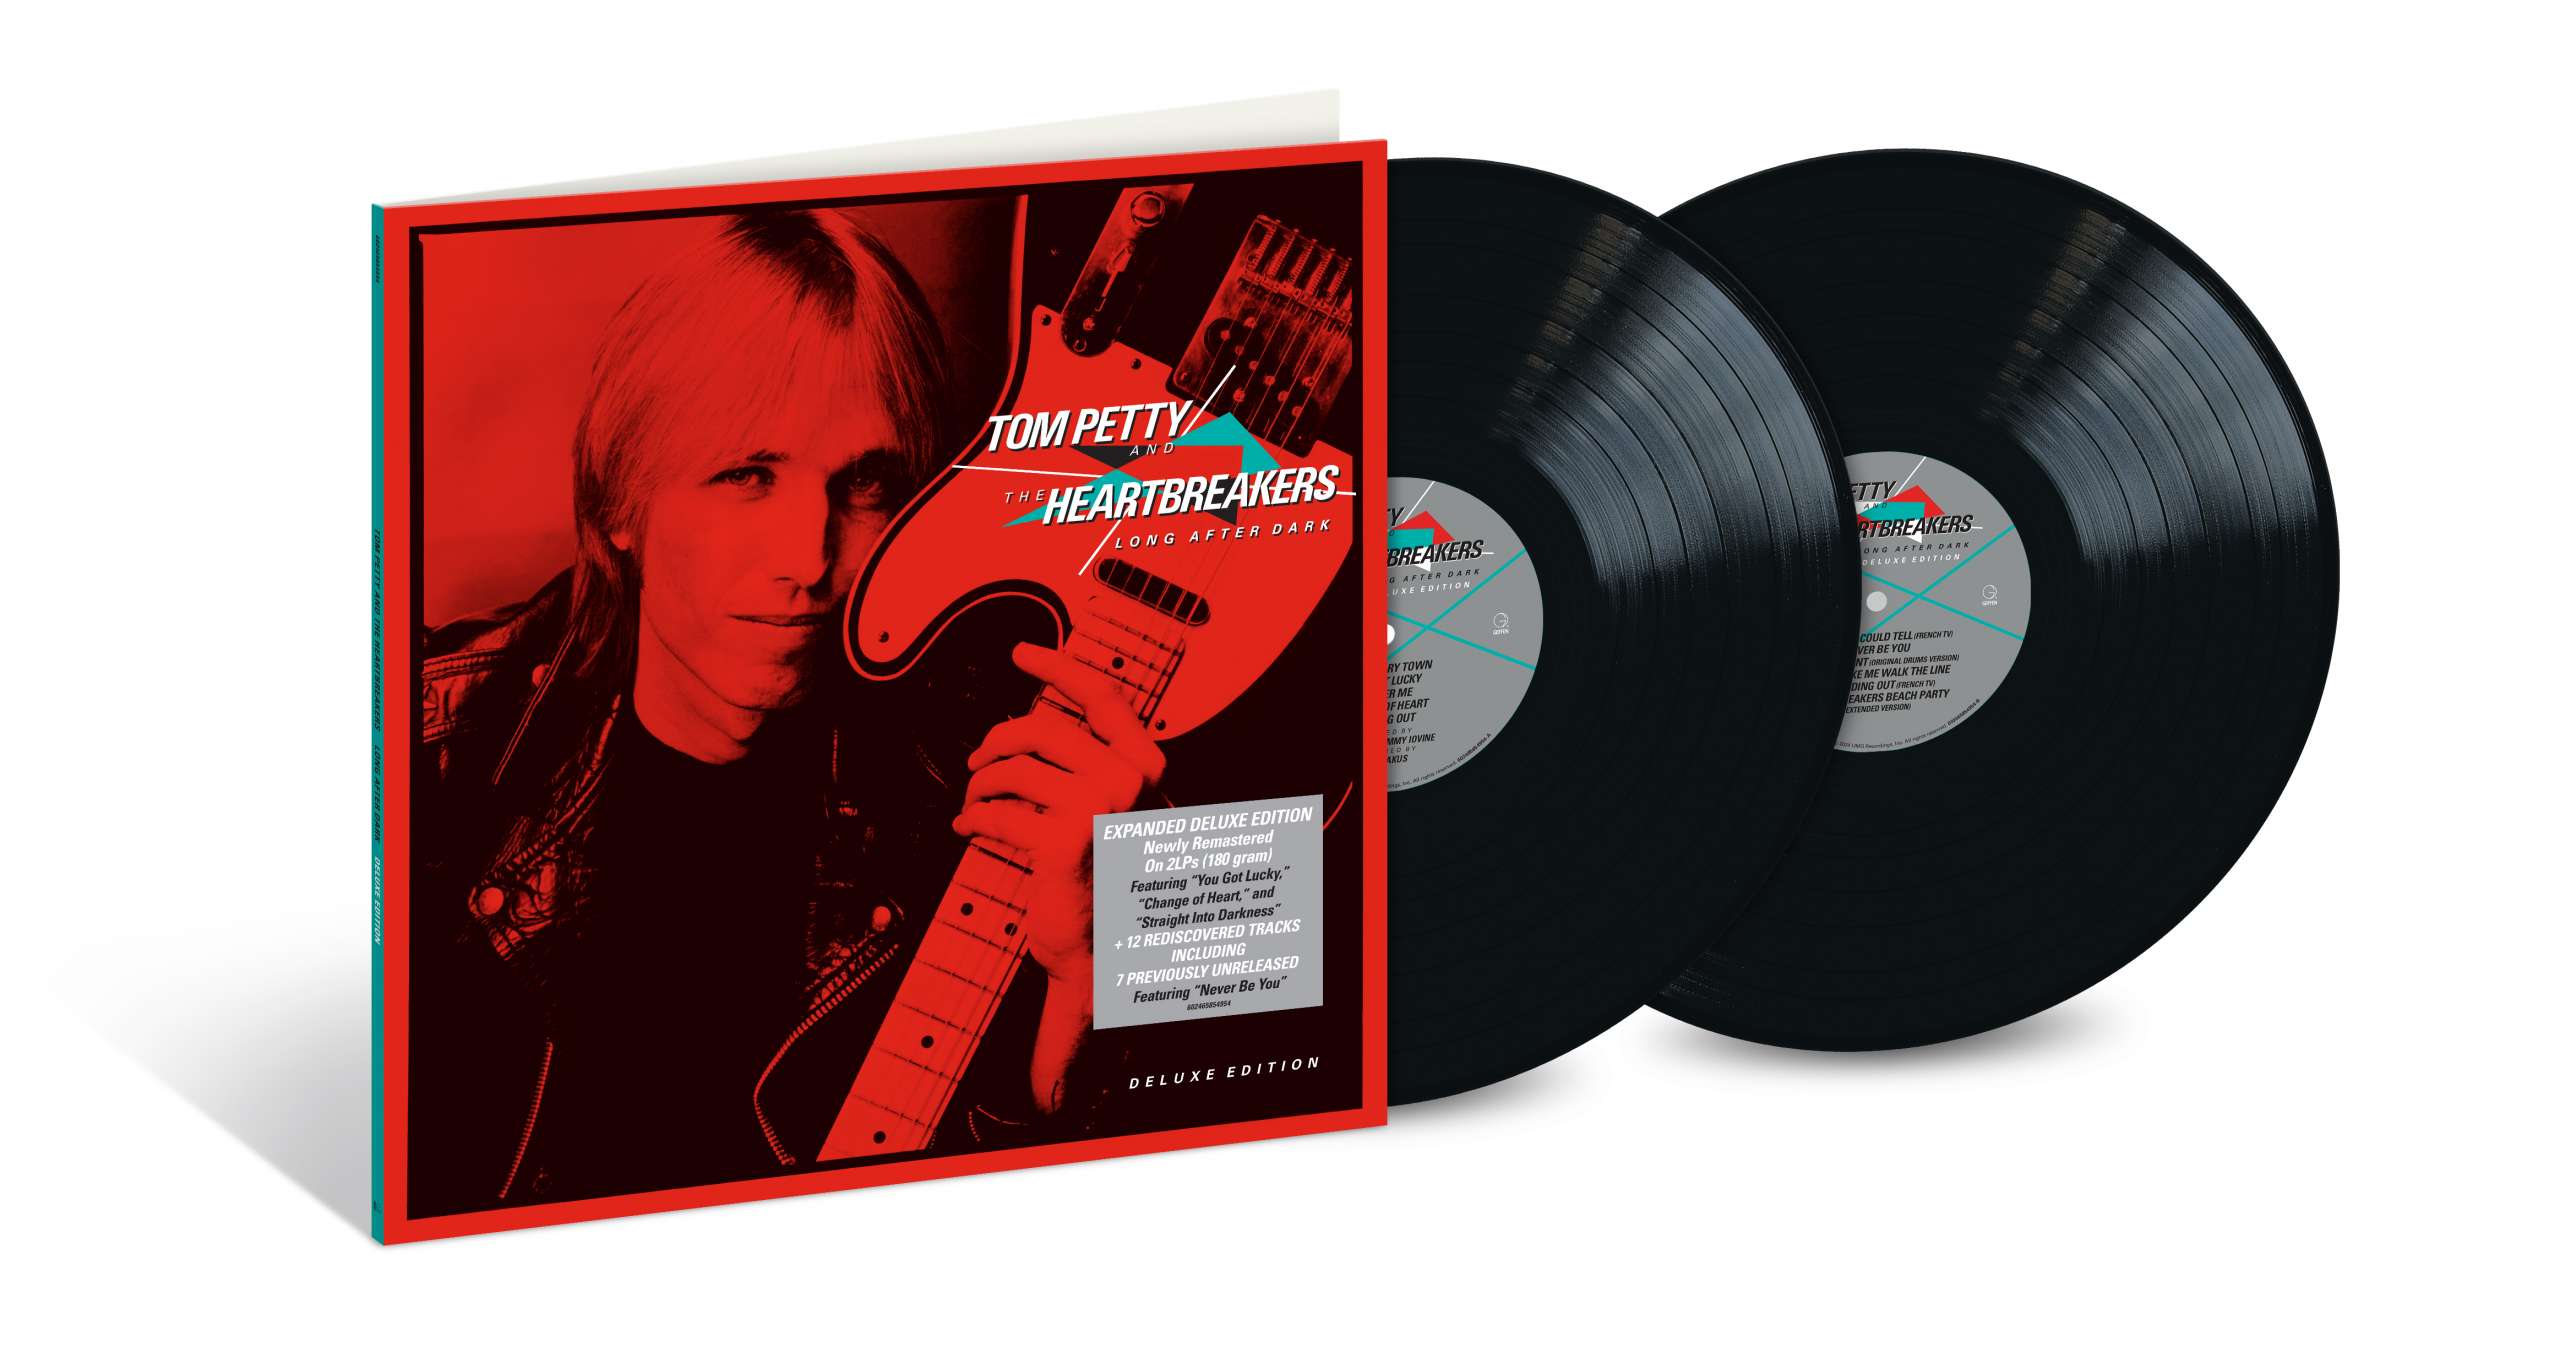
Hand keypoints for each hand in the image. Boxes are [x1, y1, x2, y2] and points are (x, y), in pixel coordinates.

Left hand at [950, 641, 1167, 990]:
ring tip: (974, 801)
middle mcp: (1128, 780)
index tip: (1024, 653)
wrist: (1108, 946)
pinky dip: (973, 820)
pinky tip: (969, 829)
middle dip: (996, 740)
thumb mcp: (1111, 808)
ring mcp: (1097, 809)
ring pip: (1013, 768)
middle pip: (1042, 727)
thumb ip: (1089, 762)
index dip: (1059, 668)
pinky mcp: (1061, 841)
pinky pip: (997, 811)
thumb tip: (1035, 714)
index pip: (1102, 696)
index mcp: (1145, 765)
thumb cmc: (1106, 878)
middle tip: (978, 760)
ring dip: (980, 784)